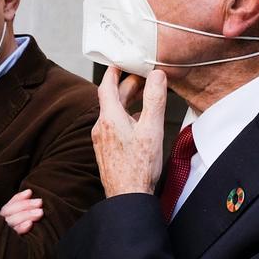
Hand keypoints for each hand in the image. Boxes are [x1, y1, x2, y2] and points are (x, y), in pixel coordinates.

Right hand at [0, 188, 42, 234]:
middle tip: (40, 202)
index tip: (30, 192)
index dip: (19, 198)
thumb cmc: (22, 233)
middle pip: (10, 211)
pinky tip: (30, 224)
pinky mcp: (9, 241)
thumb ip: (24, 207)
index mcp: (3, 218)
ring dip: (26, 215)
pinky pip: (14, 234)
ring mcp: (4, 233)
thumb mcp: (21, 219)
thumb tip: (29, 191)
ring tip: (40, 212)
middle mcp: (1, 224)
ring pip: (12, 221)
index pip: (9, 205)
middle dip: (25, 205)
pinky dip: (21, 228)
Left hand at [92, 67, 166, 196]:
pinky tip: (138, 122)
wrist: (127, 196)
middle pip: (112, 99)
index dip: (114, 72)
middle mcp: (101, 127)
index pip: (107, 87)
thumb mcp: (152, 129)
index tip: (120, 62)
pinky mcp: (106, 151)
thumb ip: (155, 100)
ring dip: (127, 102)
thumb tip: (157, 76)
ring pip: (113, 113)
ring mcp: (102, 140)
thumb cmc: (138, 167)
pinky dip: (125, 117)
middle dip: (126, 86)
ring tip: (143, 96)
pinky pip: (114, 126)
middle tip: (141, 77)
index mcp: (109, 118)